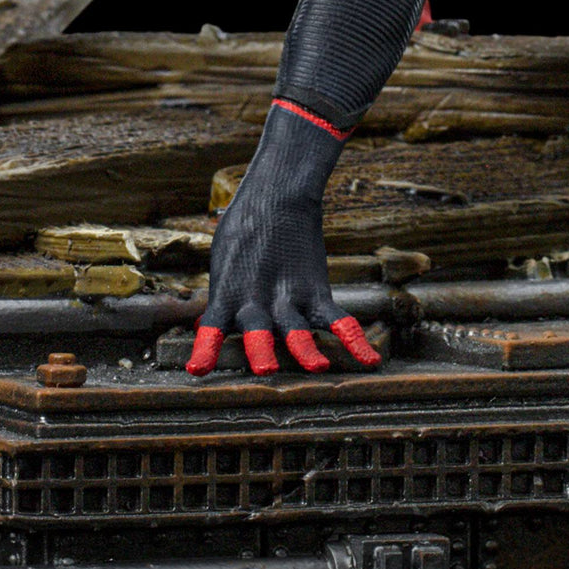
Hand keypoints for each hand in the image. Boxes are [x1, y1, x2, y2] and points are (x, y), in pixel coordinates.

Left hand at [186, 108, 379, 375]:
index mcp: (227, 295)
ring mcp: (289, 298)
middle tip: (265, 369)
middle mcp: (257, 301)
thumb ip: (221, 300)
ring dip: (306, 348)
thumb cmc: (241, 234)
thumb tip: (205, 325)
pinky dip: (354, 340)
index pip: (212, 327)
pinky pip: (338, 320)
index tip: (197, 370)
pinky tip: (371, 360)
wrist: (276, 198)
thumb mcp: (221, 267)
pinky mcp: (316, 292)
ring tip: (318, 367)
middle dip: (261, 351)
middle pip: (258, 331)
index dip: (205, 350)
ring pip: (298, 329)